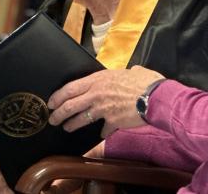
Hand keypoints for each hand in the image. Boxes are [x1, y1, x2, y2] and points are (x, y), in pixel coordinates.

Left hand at [47, 66, 163, 136]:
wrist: (156, 97)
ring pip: (81, 118)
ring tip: (67, 127)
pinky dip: (102, 133)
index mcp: (97, 80)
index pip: (70, 88)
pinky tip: (100, 135)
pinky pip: (104, 129)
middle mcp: (96, 94)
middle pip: (70, 105)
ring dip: (72, 124)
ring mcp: (103, 109)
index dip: (57, 96)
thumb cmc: (145, 82)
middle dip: (58, 114)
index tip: (51, 102)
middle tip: (52, 119)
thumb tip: (132, 71)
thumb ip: (125, 74)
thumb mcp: (130, 71)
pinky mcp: (112, 122)